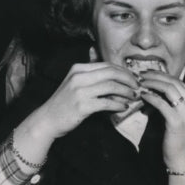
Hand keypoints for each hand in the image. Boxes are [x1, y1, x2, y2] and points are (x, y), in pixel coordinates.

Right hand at [23, 62, 138, 143]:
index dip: (124, 71)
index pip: (107, 65)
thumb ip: (90, 74)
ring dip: (126, 92)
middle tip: (137, 86)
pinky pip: (107, 103)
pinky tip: (124, 107)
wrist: (48, 119)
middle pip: (111, 73)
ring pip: (111, 87)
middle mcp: (79, 77)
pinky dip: (118, 105)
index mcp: (78, 69)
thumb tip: (108, 67)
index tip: (133, 78)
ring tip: (133, 97)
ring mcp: (80, 91)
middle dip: (128, 79)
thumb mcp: (75, 82)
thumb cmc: (64, 102)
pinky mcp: (82, 106)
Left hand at [137, 71, 184, 169]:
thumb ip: (173, 101)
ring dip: (152, 84)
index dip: (163, 75)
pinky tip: (143, 95)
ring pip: (168, 89)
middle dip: (156, 76)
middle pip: (174, 83)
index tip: (149, 73)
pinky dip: (150, 97)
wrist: (184, 157)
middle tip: (141, 74)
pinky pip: (161, 103)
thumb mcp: (181, 115)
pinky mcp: (177, 121)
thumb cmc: (179, 137)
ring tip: (140, 83)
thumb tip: (155, 87)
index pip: (179, 82)